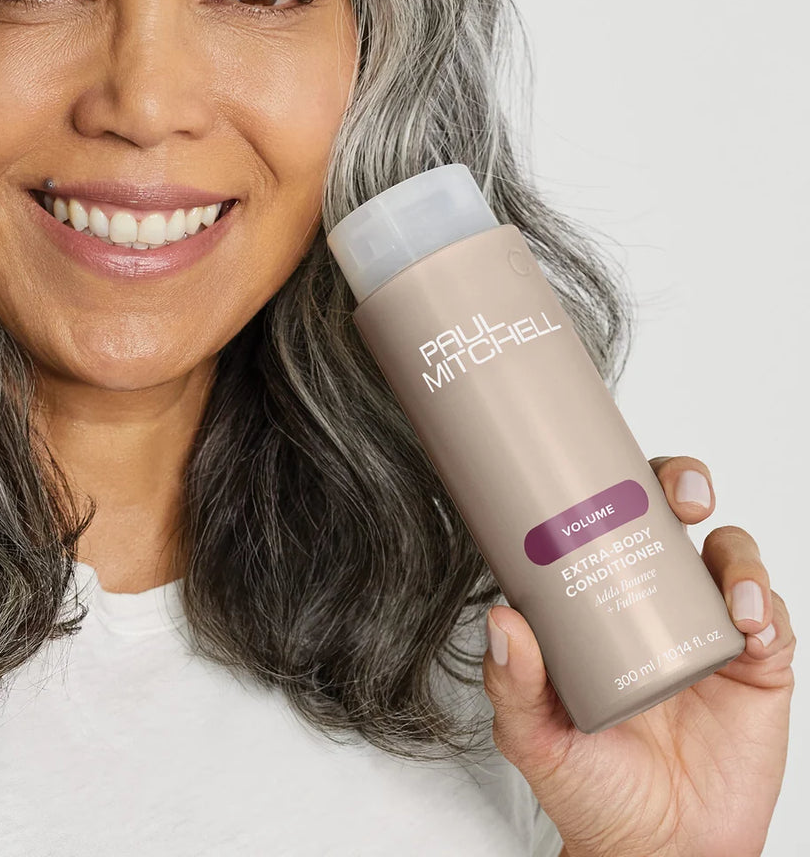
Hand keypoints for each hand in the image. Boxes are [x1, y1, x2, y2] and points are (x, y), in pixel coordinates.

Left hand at [481, 456, 793, 856]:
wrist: (659, 853)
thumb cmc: (589, 784)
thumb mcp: (533, 733)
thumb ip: (513, 683)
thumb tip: (503, 620)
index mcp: (595, 595)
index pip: (603, 516)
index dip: (609, 479)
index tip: (604, 459)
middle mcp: (651, 597)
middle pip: (674, 513)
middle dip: (683, 483)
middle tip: (683, 494)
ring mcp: (706, 627)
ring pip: (730, 556)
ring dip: (736, 553)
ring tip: (729, 586)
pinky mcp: (757, 666)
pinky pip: (773, 620)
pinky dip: (768, 609)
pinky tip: (751, 622)